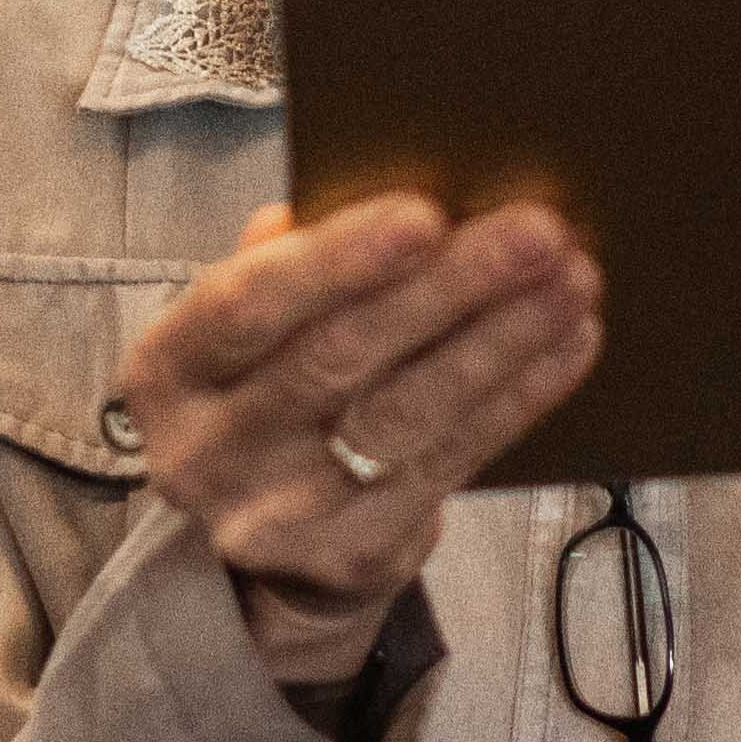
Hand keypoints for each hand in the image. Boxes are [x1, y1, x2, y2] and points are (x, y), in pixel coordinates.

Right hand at [117, 197, 604, 687]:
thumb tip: (370, 187)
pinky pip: (453, 462)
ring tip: (571, 280)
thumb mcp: (249, 329)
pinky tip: (567, 342)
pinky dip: (519, 396)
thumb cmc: (268, 392)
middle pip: (339, 357)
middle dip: (450, 286)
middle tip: (537, 231)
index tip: (427, 212)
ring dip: (503, 339)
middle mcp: (207, 450)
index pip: (246, 304)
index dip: (338, 258)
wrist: (262, 553)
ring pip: (408, 414)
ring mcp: (278, 514)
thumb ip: (290, 259)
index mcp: (169, 370)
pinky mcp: (353, 554)